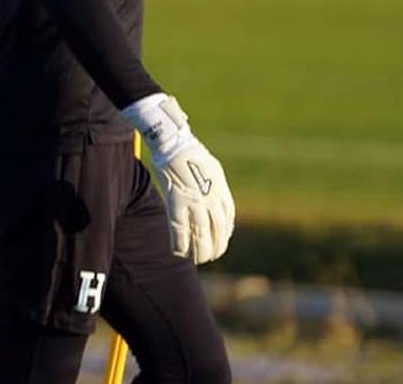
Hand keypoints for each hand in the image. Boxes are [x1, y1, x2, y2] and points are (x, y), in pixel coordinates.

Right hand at [121, 94, 234, 263]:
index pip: (228, 221)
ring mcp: (195, 203)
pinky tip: (178, 252)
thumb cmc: (191, 153)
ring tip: (197, 260)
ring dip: (199, 252)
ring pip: (200, 236)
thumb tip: (216, 198)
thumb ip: (215, 186)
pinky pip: (179, 230)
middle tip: (210, 257)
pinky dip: (179, 244)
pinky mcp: (176, 203)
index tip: (220, 242)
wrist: (174, 143)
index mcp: (221, 192)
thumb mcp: (213, 169)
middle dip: (215, 248)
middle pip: (217, 233)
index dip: (224, 235)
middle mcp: (211, 201)